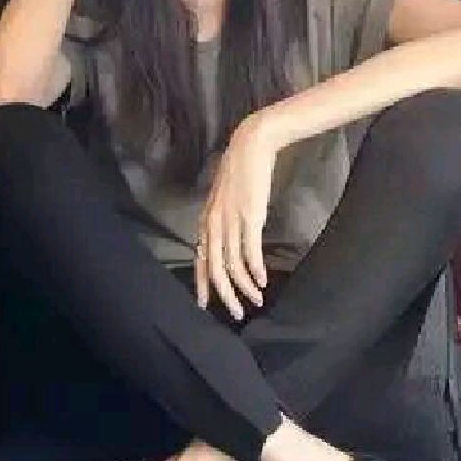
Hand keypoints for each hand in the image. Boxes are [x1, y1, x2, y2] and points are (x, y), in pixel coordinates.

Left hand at [194, 116, 277, 319]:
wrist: (250, 147)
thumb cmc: (239, 172)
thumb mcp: (223, 199)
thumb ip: (222, 219)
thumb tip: (227, 239)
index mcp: (206, 221)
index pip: (199, 260)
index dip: (202, 284)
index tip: (205, 305)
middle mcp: (214, 225)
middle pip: (214, 269)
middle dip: (225, 295)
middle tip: (236, 313)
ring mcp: (231, 222)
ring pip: (232, 265)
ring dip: (245, 286)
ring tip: (256, 299)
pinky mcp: (249, 217)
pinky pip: (249, 252)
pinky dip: (255, 270)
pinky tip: (261, 281)